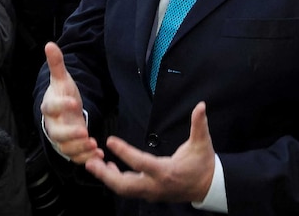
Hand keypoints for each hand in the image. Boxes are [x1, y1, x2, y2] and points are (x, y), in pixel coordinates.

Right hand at [40, 42, 102, 163]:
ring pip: (66, 149)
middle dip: (70, 135)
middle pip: (56, 134)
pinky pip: (75, 157)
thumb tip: (50, 44)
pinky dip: (86, 158)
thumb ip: (57, 64)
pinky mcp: (69, 149)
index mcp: (50, 107)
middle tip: (85, 133)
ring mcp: (60, 140)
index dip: (61, 105)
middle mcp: (53, 125)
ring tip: (94, 145)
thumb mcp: (62, 79)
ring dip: (80, 150)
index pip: (51, 107)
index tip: (75, 102)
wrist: (63, 112)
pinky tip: (99, 155)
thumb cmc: (62, 95)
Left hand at [85, 102, 215, 203]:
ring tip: (94, 163)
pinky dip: (116, 180)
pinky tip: (108, 168)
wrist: (207, 187)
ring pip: (124, 189)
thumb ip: (199, 124)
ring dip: (107, 177)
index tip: (110, 140)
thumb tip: (201, 105)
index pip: (140, 163)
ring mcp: (151, 192)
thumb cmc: (203, 164)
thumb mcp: (202, 143)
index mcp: (166, 171)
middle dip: (105, 175)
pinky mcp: (149, 193)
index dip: (124, 152)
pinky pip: (128, 189)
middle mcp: (155, 185)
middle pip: (124, 185)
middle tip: (90, 162)